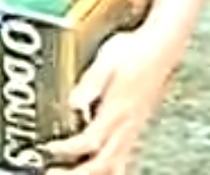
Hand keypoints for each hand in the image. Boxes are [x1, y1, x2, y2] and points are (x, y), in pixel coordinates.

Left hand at [41, 27, 184, 173]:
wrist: (161, 47)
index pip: (91, 141)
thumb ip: (88, 85)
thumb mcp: (105, 62)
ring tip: (72, 173)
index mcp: (118, 111)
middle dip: (77, 173)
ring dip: (92, 174)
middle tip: (53, 173)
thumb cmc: (134, 52)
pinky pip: (122, 158)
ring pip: (115, 165)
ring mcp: (133, 129)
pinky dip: (107, 168)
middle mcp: (127, 126)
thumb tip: (71, 103)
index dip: (67, 150)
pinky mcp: (136, 128)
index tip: (48, 149)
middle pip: (103, 164)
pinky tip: (97, 167)